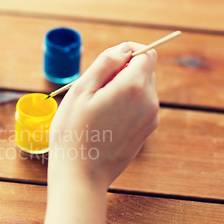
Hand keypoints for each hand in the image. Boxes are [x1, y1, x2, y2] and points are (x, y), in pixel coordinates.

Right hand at [49, 42, 158, 189]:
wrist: (81, 175)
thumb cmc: (73, 132)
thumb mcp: (81, 90)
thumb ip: (105, 63)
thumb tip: (123, 48)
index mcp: (133, 87)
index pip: (146, 54)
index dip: (128, 52)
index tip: (107, 63)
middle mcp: (149, 102)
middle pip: (143, 72)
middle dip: (122, 72)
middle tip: (94, 90)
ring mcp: (150, 120)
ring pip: (141, 91)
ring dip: (121, 90)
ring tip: (96, 109)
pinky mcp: (145, 133)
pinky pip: (139, 109)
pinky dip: (124, 107)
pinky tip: (103, 123)